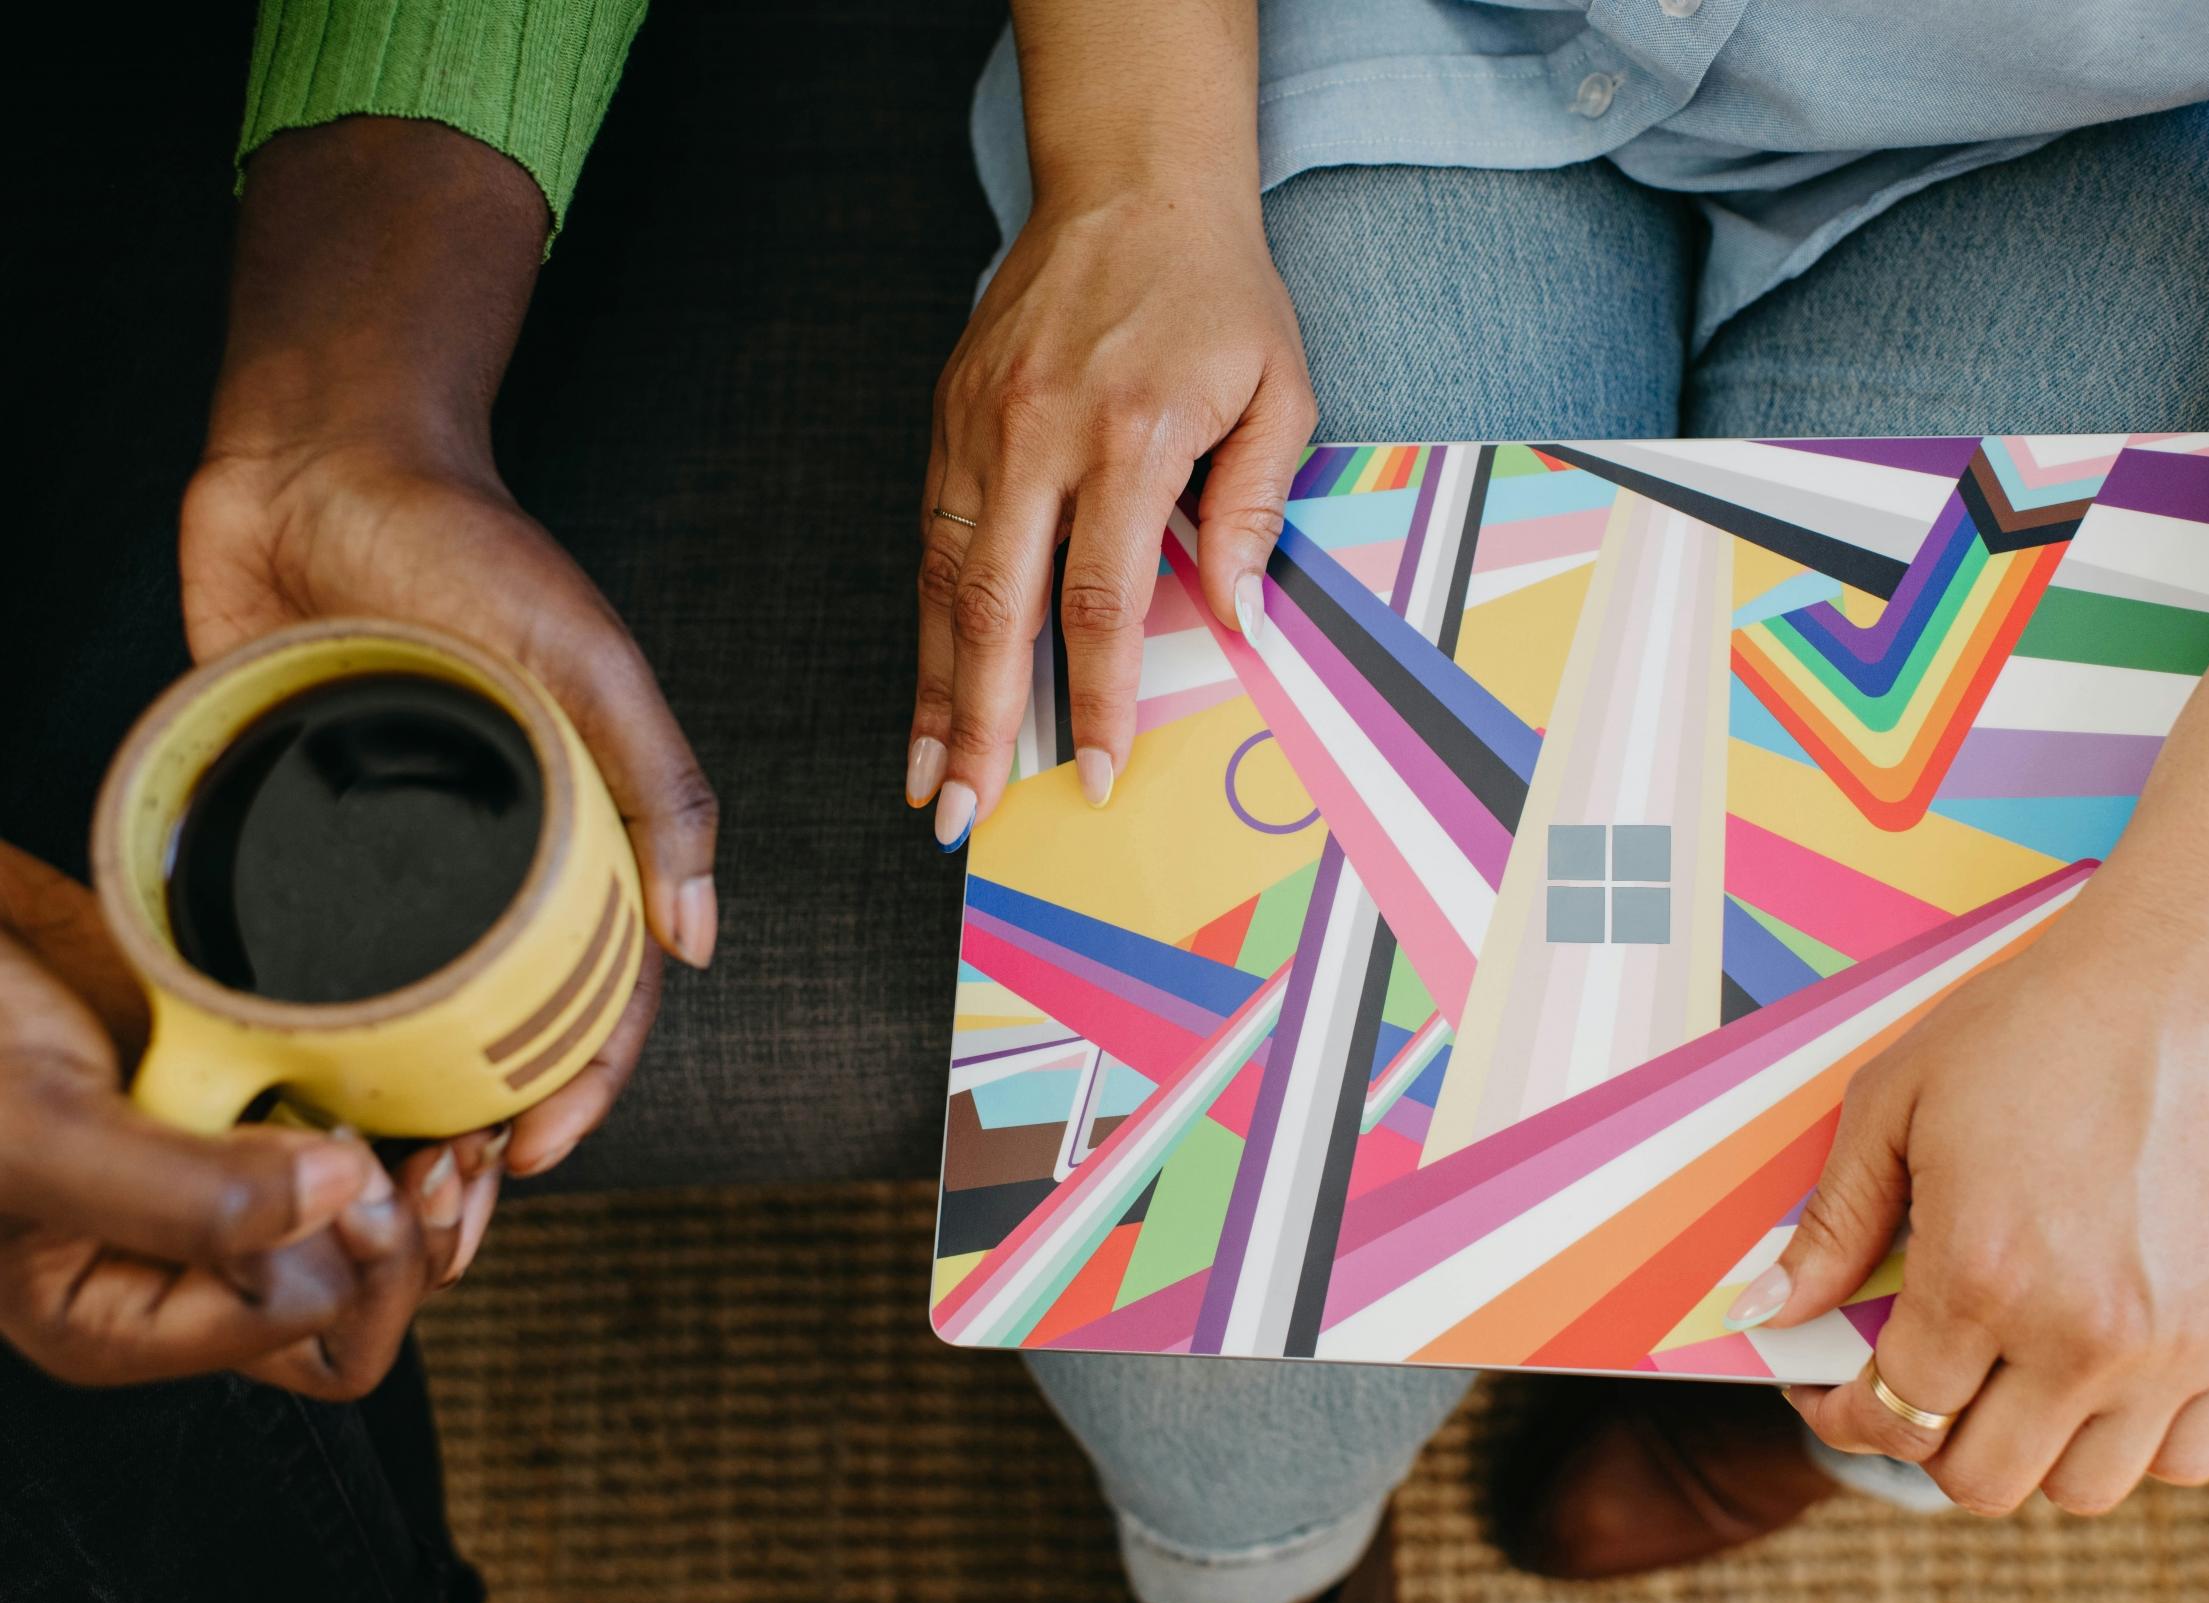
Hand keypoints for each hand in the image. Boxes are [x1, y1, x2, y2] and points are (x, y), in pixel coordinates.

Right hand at [0, 844, 478, 1396]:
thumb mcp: (31, 1135)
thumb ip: (174, 1194)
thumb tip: (338, 1194)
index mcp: (129, 1317)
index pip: (312, 1332)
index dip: (358, 1252)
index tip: (350, 1160)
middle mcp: (194, 1269)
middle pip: (369, 1302)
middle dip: (423, 1237)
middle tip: (434, 1157)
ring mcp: (239, 1191)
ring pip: (391, 1232)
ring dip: (443, 1187)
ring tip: (453, 1127)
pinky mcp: (267, 1111)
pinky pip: (382, 1145)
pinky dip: (426, 1121)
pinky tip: (440, 1086)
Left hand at [181, 117, 711, 1176]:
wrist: (316, 461)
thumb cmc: (470, 543)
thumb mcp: (586, 659)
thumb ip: (657, 786)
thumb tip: (702, 940)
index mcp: (577, 830)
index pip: (600, 989)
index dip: (582, 1084)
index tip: (532, 1151)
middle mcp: (489, 858)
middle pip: (504, 1023)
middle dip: (487, 1119)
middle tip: (440, 1192)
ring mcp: (390, 854)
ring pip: (406, 1006)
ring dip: (396, 1095)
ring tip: (360, 1164)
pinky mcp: (293, 833)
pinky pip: (300, 948)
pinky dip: (299, 1023)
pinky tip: (274, 1082)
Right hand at [909, 177, 1314, 841]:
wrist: (1130, 180)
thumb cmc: (1216, 291)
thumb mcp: (1278, 390)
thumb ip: (1250, 508)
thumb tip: (1236, 618)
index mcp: (1125, 433)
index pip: (1100, 599)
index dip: (1097, 700)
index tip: (1098, 775)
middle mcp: (1034, 434)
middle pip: (996, 609)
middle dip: (979, 725)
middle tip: (962, 813)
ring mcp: (978, 424)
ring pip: (946, 583)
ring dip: (935, 690)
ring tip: (927, 778)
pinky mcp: (949, 415)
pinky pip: (933, 537)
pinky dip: (931, 621)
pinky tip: (933, 684)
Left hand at [1743, 895, 2208, 1514]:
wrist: (2205, 978)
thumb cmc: (2042, 1024)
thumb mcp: (1898, 1101)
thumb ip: (1835, 1221)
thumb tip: (1771, 1311)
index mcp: (1981, 1277)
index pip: (1895, 1412)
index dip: (1842, 1412)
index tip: (1831, 1392)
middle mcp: (2080, 1337)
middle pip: (1982, 1478)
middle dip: (1925, 1441)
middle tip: (1914, 1385)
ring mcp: (2173, 1349)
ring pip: (2083, 1489)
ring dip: (2029, 1452)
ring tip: (2006, 1383)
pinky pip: (2185, 1460)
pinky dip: (2134, 1444)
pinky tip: (2098, 1382)